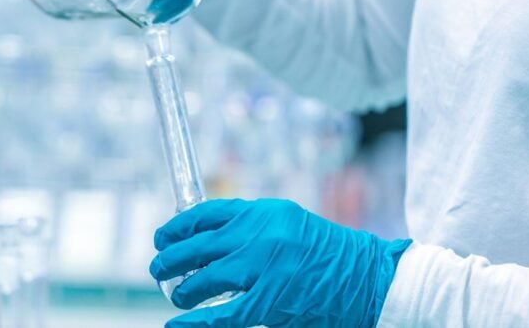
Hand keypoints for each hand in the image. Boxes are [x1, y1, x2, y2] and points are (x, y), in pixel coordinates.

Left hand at [150, 199, 411, 327]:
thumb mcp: (289, 224)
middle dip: (169, 259)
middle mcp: (259, 234)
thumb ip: (251, 228)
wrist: (370, 278)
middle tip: (158, 269)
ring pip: (203, 280)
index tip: (162, 237)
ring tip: (177, 296)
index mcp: (263, 212)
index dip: (176, 227)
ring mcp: (262, 268)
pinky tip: (179, 323)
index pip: (204, 214)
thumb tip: (207, 239)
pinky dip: (195, 321)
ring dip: (183, 291)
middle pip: (196, 246)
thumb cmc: (330, 253)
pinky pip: (220, 314)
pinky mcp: (269, 302)